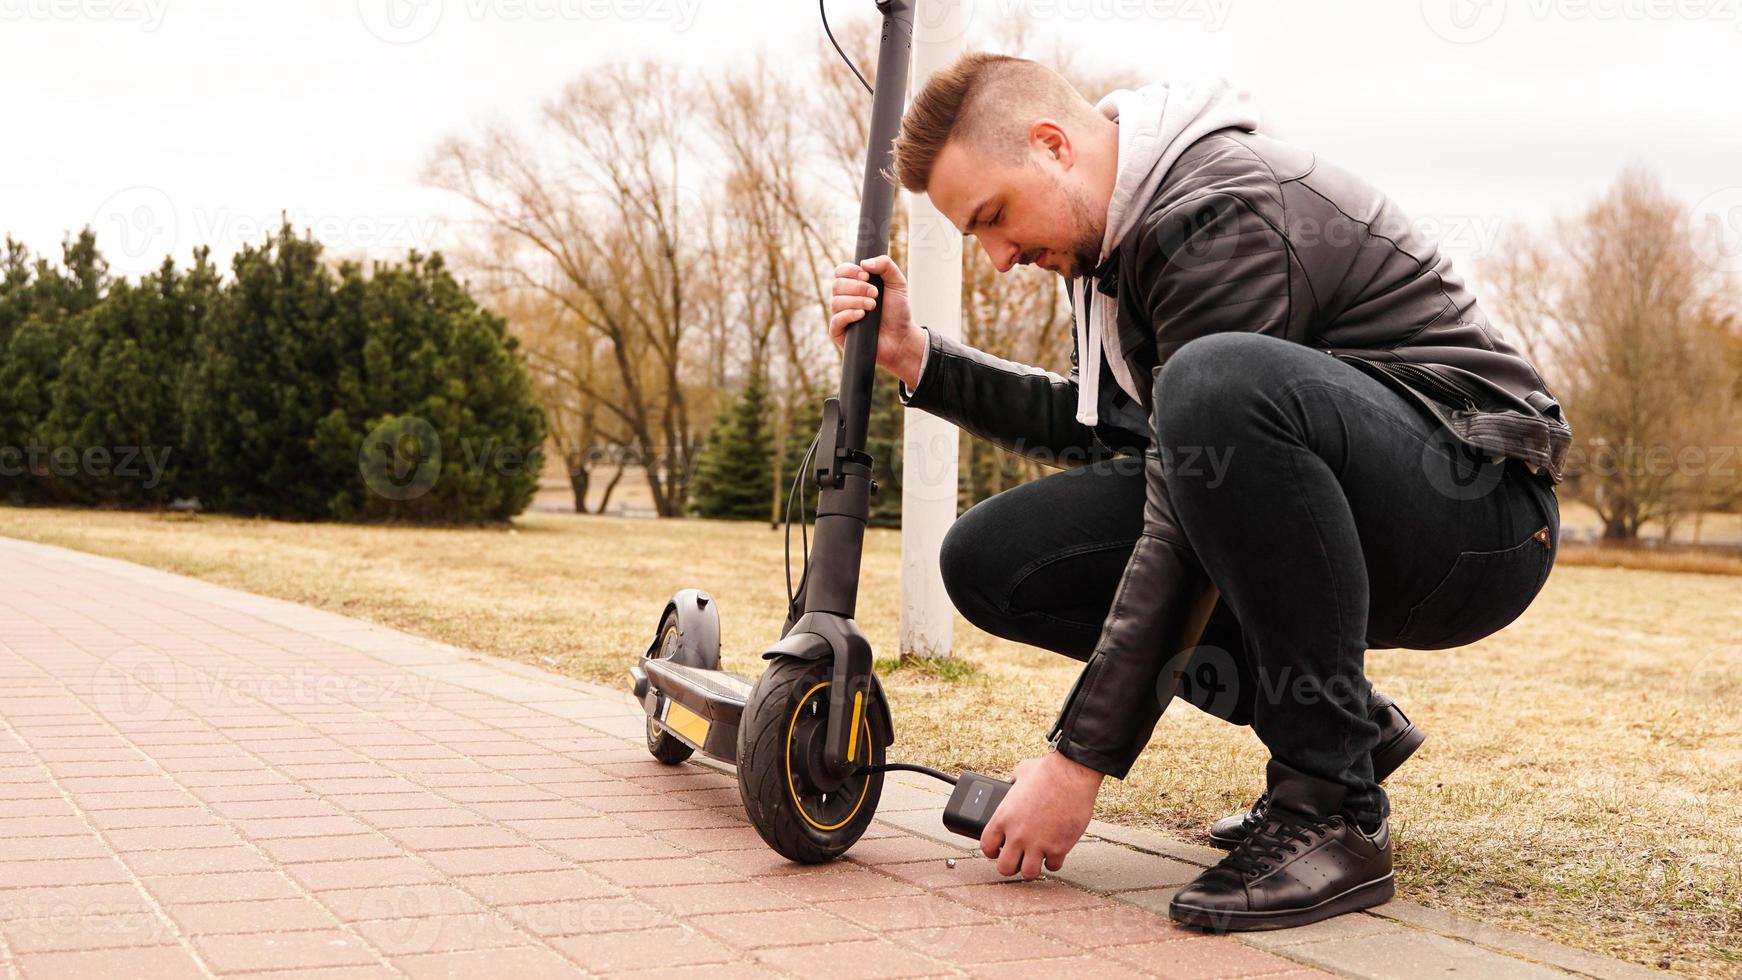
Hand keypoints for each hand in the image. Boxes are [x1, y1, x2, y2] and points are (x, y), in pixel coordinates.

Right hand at [828, 255, 924, 388]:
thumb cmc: (897, 311)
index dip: (851, 271)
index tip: (867, 276)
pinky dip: (848, 315)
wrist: (902, 337)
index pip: (841, 271)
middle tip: (875, 294)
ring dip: (856, 301)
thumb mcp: (897, 283)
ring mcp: (841, 316)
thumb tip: (864, 263)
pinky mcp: (840, 333)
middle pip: (837, 285)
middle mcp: (845, 299)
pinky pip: (835, 321)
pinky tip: (861, 316)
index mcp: (855, 285)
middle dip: (857, 287)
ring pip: (836, 302)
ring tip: (873, 307)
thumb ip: (886, 265)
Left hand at [980, 751, 1104, 878]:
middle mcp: (1017, 835)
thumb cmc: (1046, 771)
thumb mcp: (1020, 773)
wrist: (1071, 775)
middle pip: (1004, 868)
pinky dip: (1054, 861)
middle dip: (1011, 866)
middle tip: (1018, 859)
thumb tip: (1013, 782)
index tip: (998, 850)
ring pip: (1028, 873)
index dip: (992, 851)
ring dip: (1032, 868)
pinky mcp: (1058, 848)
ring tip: (1036, 859)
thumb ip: (1012, 782)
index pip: (986, 846)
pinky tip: (1056, 852)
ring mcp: (1037, 844)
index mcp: (1003, 818)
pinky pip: (1053, 866)